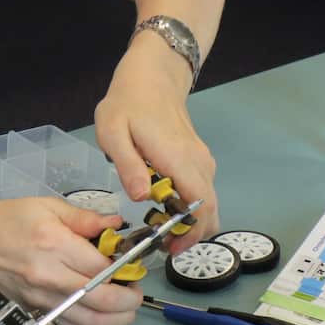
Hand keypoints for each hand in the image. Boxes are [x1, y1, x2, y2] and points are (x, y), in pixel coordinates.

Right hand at [0, 197, 140, 324]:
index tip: (132, 264)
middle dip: (130, 300)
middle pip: (103, 302)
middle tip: (136, 289)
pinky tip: (105, 318)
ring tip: (126, 305)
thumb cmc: (6, 223)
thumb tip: (116, 225)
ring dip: (119, 320)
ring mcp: (44, 301)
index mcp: (54, 245)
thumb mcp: (46, 207)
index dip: (126, 269)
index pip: (103, 267)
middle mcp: (50, 278)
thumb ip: (85, 218)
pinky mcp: (39, 314)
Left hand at [95, 38, 219, 252]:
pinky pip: (201, 191)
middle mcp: (199, 163)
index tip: (171, 248)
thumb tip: (142, 198)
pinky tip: (164, 208)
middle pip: (210, 210)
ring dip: (189, 222)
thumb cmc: (128, 103)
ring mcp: (202, 160)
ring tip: (158, 229)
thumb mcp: (114, 131)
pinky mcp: (199, 159)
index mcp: (179, 159)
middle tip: (161, 246)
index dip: (191, 233)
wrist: (152, 75)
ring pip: (208, 203)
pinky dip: (189, 208)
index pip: (201, 205)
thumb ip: (128, 165)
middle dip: (190, 234)